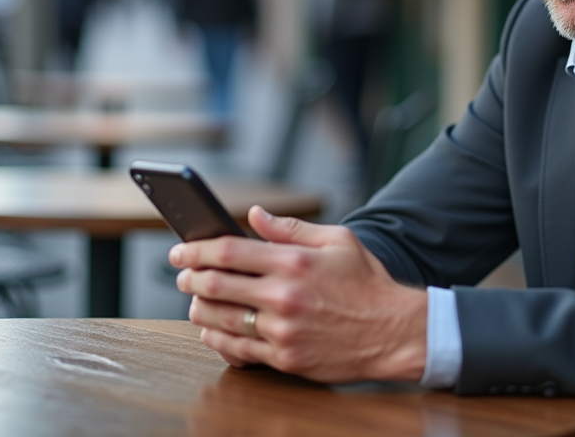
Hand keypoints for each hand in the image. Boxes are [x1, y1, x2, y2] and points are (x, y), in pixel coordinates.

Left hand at [168, 206, 427, 383]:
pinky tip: (212, 330)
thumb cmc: (366, 283)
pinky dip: (216, 339)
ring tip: (196, 302)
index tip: (180, 250)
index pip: (228, 252)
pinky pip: (236, 351)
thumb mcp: (338, 240)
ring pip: (219, 321)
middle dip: (188, 279)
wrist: (394, 331)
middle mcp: (284, 296)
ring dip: (198, 310)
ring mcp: (283, 331)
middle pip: (215, 286)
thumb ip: (292, 227)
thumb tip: (255, 214)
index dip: (196, 250)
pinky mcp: (286, 359)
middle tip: (181, 276)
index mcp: (294, 262)